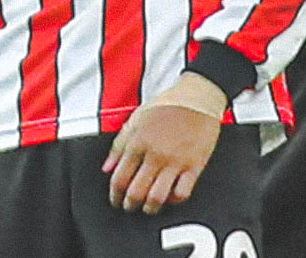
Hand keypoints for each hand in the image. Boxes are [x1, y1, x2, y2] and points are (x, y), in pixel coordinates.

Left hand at [103, 73, 226, 214]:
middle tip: (130, 206)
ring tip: (148, 207)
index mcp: (139, 141)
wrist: (198, 96)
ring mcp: (175, 161)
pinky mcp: (194, 165)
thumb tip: (108, 166)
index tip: (116, 199)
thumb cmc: (169, 104)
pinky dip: (173, 200)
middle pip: (136, 192)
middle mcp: (155, 154)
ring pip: (157, 198)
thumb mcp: (138, 117)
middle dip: (129, 204)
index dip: (115, 194)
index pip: (119, 178)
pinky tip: (170, 196)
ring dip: (149, 208)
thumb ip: (120, 143)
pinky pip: (182, 193)